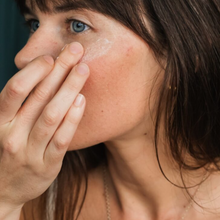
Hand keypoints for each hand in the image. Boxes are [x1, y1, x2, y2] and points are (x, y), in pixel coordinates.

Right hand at [0, 42, 88, 215]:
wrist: (3, 190)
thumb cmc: (8, 150)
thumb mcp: (6, 126)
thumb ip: (20, 104)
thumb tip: (40, 74)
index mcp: (0, 121)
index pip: (16, 89)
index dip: (34, 71)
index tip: (51, 56)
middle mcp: (12, 134)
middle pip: (38, 96)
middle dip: (58, 70)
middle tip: (75, 51)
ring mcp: (30, 151)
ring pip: (51, 115)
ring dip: (68, 89)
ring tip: (83, 70)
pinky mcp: (47, 164)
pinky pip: (62, 138)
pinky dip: (72, 118)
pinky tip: (81, 100)